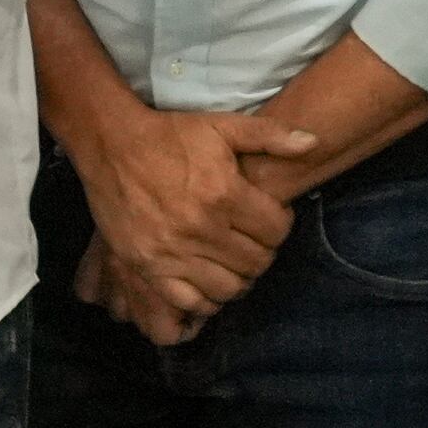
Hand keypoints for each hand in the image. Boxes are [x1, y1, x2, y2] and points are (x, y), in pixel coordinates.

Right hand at [59, 98, 312, 339]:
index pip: (277, 231)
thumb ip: (271, 136)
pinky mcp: (148, 266)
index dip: (280, 225)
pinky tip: (207, 280)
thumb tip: (314, 143)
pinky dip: (206, 298)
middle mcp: (201, 227)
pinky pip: (190, 301)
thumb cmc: (170, 134)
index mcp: (224, 193)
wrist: (112, 144)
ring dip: (238, 278)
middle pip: (256, 263)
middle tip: (251, 240)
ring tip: (232, 261)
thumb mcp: (222, 126)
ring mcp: (172, 251)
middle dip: (262, 252)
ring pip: (228, 288)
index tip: (268, 218)